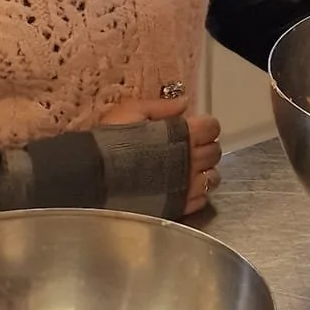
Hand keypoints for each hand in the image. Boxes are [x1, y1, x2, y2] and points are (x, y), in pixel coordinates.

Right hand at [96, 93, 221, 215]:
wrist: (94, 178)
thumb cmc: (111, 141)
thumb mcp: (131, 111)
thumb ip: (161, 107)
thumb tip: (184, 103)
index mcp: (182, 134)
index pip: (211, 127)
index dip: (204, 126)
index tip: (193, 128)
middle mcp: (190, 161)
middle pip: (215, 152)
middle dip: (205, 148)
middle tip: (189, 148)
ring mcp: (186, 187)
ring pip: (212, 178)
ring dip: (204, 173)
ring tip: (188, 171)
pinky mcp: (178, 207)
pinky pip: (201, 201)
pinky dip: (196, 194)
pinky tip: (182, 190)